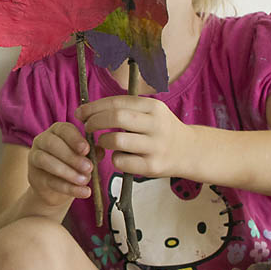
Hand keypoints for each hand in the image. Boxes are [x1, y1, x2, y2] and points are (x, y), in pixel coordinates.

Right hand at [26, 122, 92, 207]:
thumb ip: (92, 154)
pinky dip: (68, 188)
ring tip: (84, 180)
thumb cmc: (72, 165)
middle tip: (88, 167)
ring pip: (46, 161)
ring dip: (67, 171)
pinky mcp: (35, 176)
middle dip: (71, 156)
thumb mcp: (85, 157)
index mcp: (57, 131)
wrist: (56, 188)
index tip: (86, 150)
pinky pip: (50, 181)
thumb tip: (101, 150)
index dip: (75, 139)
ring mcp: (35, 158)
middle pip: (52, 144)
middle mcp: (42, 140)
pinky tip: (83, 192)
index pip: (63, 130)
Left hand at [76, 95, 192, 177]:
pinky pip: (121, 162)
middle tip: (87, 127)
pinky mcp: (152, 167)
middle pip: (115, 117)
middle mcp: (156, 125)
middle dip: (94, 121)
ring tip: (105, 142)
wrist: (190, 152)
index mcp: (154, 107)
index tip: (80, 113)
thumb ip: (125, 109)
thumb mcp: (151, 112)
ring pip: (116, 141)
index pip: (117, 102)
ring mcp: (155, 147)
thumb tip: (87, 110)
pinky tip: (120, 156)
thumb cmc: (160, 130)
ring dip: (103, 141)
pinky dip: (115, 159)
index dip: (93, 107)